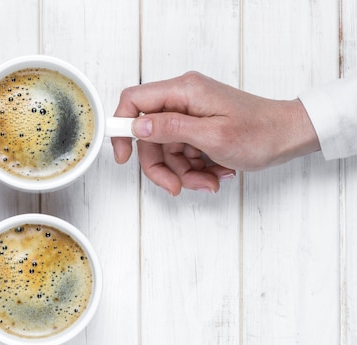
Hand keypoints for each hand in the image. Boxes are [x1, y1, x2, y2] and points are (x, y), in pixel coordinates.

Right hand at [112, 71, 320, 194]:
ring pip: (165, 150)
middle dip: (160, 166)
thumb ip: (170, 129)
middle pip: (148, 135)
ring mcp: (191, 114)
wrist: (290, 137)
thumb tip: (137, 126)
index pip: (134, 101)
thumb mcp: (212, 136)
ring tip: (207, 182)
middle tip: (175, 186)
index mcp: (184, 91)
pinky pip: (182, 154)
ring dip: (182, 173)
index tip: (122, 155)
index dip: (121, 127)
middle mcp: (184, 99)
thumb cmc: (261, 133)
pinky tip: (215, 175)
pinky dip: (194, 170)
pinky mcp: (198, 128)